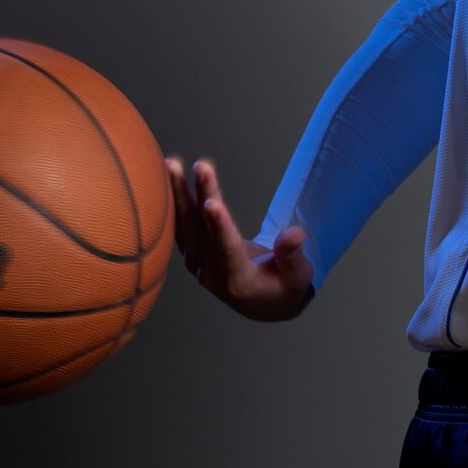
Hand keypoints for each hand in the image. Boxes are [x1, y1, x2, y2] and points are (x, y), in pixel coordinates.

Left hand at [164, 154, 315, 320]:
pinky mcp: (192, 253)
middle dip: (200, 195)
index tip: (213, 203)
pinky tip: (169, 175)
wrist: (261, 304)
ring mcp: (197, 264)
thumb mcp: (298, 277)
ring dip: (178, 193)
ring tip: (172, 163)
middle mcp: (211, 274)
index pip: (227, 249)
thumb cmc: (284, 288)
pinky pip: (180, 225)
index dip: (220, 226)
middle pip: (203, 230)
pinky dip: (174, 200)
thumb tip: (295, 233)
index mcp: (239, 282)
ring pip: (185, 225)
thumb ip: (293, 256)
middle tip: (200, 165)